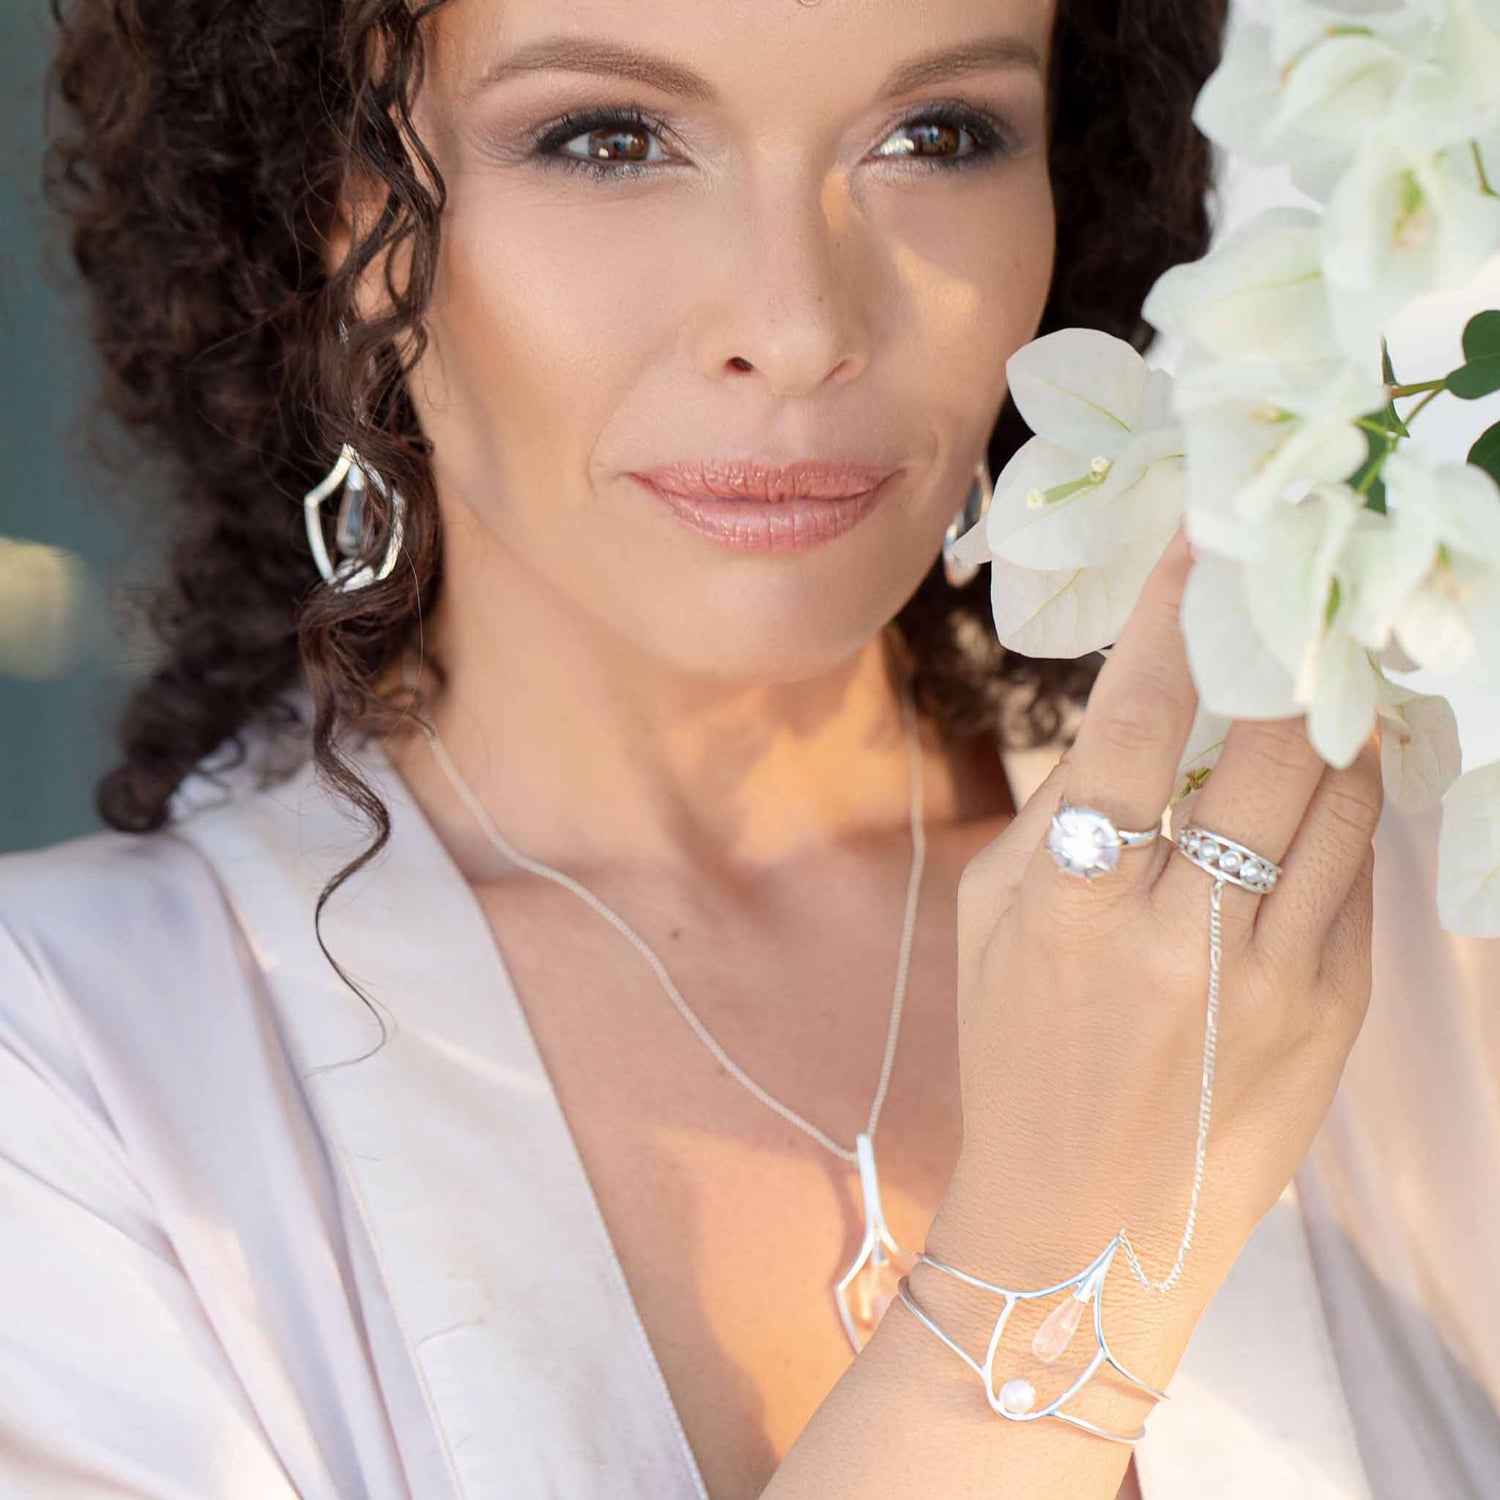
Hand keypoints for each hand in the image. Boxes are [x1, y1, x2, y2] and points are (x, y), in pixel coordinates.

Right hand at [929, 526, 1379, 1328]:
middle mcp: (1187, 937)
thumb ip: (1060, 809)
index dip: (1176, 618)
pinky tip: (1323, 797)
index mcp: (1076, 906)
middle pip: (1280, 745)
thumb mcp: (991, 922)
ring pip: (1349, 801)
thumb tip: (1145, 707)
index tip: (1203, 540)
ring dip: (1339, 728)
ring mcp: (1278, 981)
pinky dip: (1347, 817)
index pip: (1142, 723)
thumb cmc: (1015, 1054)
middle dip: (1295, 653)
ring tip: (1325, 684)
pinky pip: (1364, 876)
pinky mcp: (1337, 1016)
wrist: (1083, 1229)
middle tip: (1299, 595)